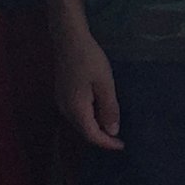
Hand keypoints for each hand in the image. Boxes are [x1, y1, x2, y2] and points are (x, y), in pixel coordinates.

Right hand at [53, 23, 123, 150]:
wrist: (69, 39)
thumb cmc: (89, 59)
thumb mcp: (105, 84)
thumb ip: (109, 109)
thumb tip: (112, 131)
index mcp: (76, 109)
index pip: (92, 135)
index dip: (107, 143)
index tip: (122, 145)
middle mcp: (65, 109)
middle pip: (84, 131)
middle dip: (101, 136)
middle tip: (119, 137)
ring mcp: (62, 101)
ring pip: (80, 122)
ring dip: (95, 126)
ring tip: (112, 124)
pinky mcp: (62, 93)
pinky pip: (77, 112)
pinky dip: (90, 116)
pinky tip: (100, 109)